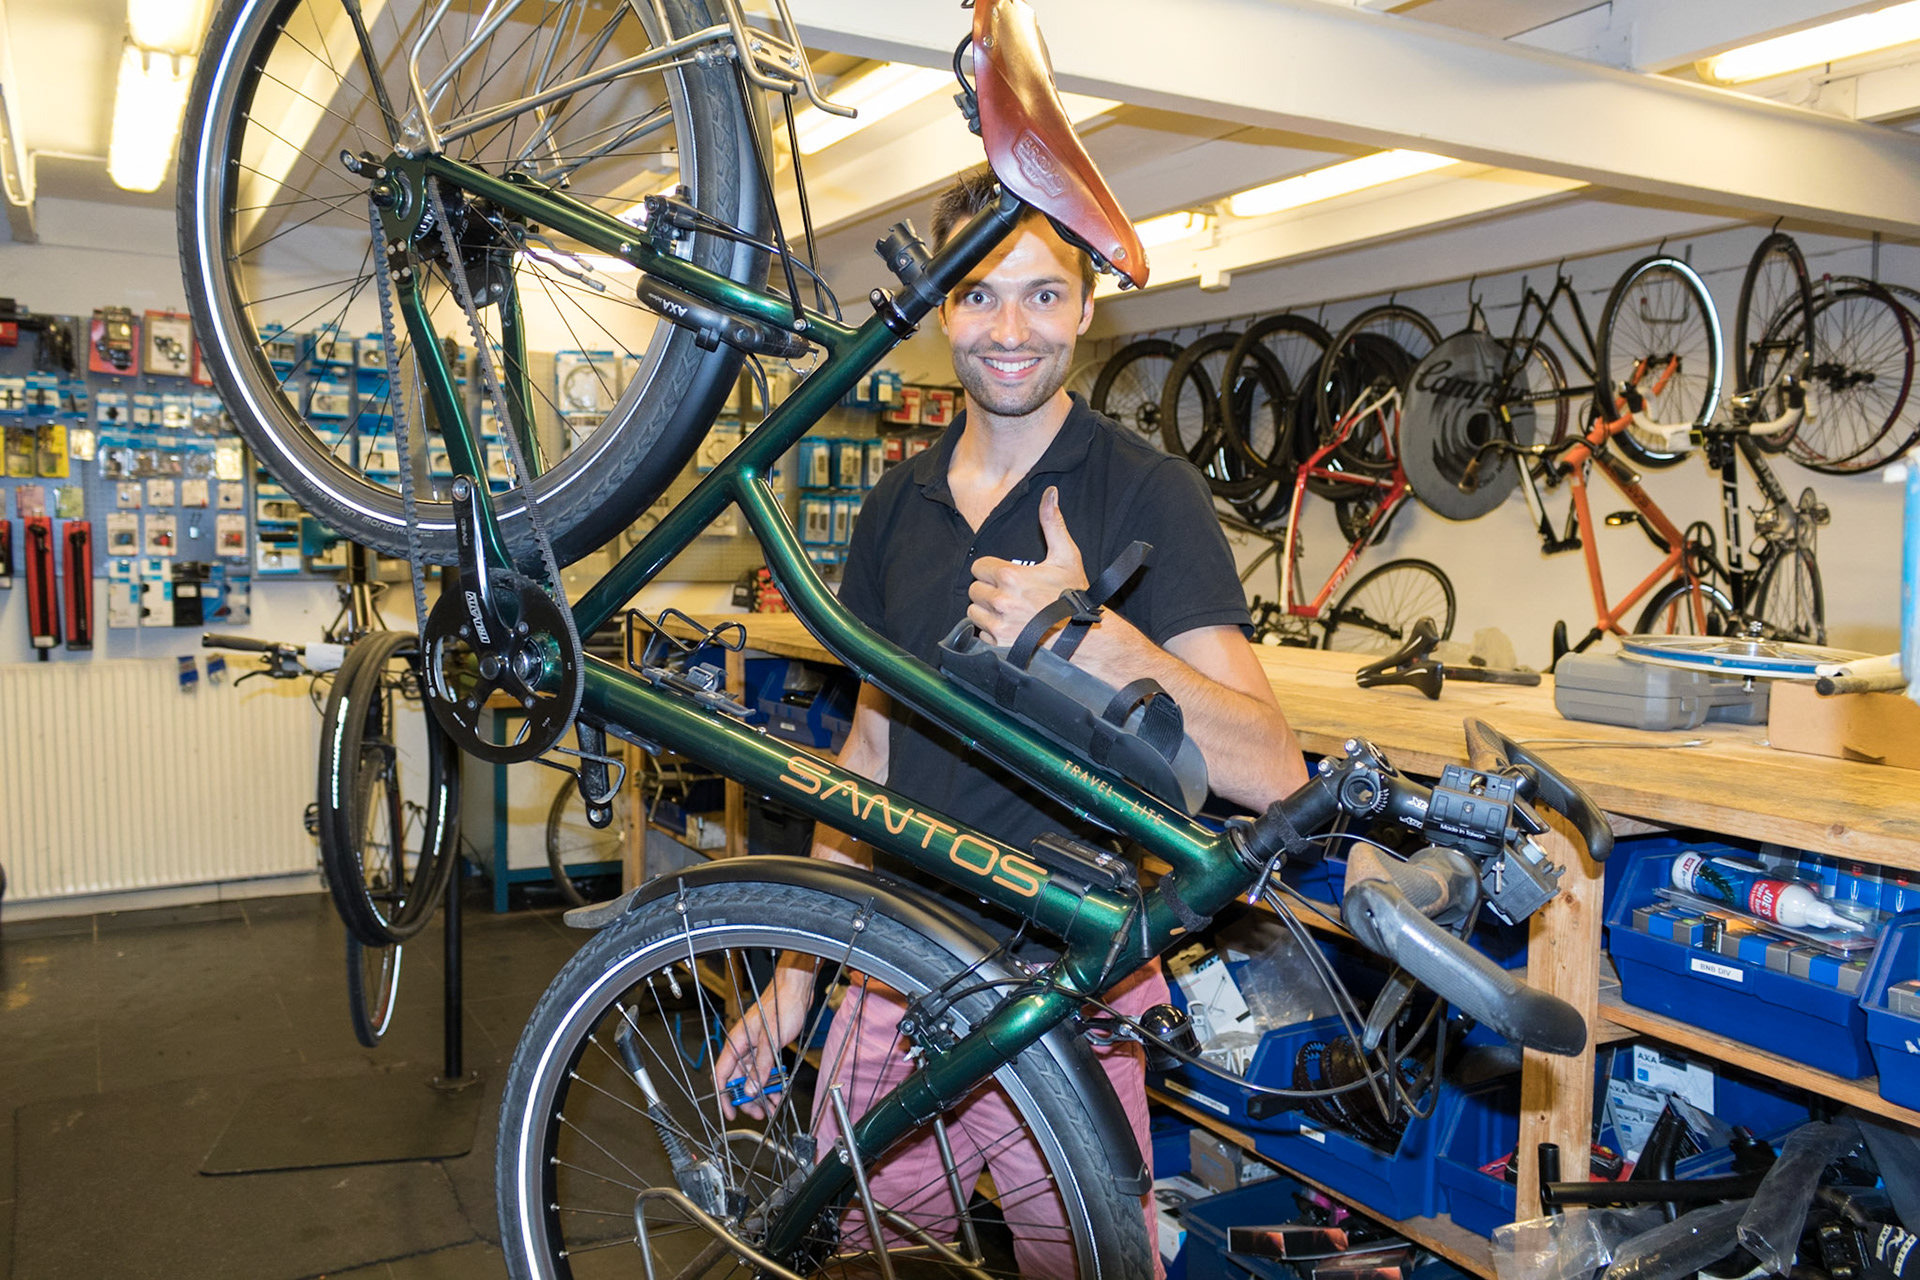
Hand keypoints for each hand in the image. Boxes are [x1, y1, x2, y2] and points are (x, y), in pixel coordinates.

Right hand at [712, 963, 812, 1120]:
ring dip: (761, 1094)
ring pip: (753, 1078)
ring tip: (772, 1107)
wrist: (797, 990)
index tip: (729, 1113)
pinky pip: (765, 1071)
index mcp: (737, 1043)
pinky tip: (778, 1094)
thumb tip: (750, 1090)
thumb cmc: (781, 1005)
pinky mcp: (767, 1048)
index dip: (724, 1096)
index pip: (722, 1075)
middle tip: (759, 1113)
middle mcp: (743, 1047)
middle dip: (747, 1099)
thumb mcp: (771, 1040)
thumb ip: (760, 1066)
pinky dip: (771, 1083)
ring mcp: (755, 1048)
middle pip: (739, 1080)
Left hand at [967, 487, 1088, 647]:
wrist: (1082, 637)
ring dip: (987, 612)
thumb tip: (1050, 493)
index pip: (978, 568)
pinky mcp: (997, 645)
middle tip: (1009, 595)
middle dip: (988, 591)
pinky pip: (980, 634)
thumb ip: (1052, 523)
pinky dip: (991, 632)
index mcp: (1010, 576)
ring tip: (1010, 611)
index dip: (991, 571)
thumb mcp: (1066, 556)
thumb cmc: (1074, 597)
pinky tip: (1011, 628)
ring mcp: (997, 625)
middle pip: (974, 590)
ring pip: (974, 613)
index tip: (1005, 577)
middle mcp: (1000, 601)